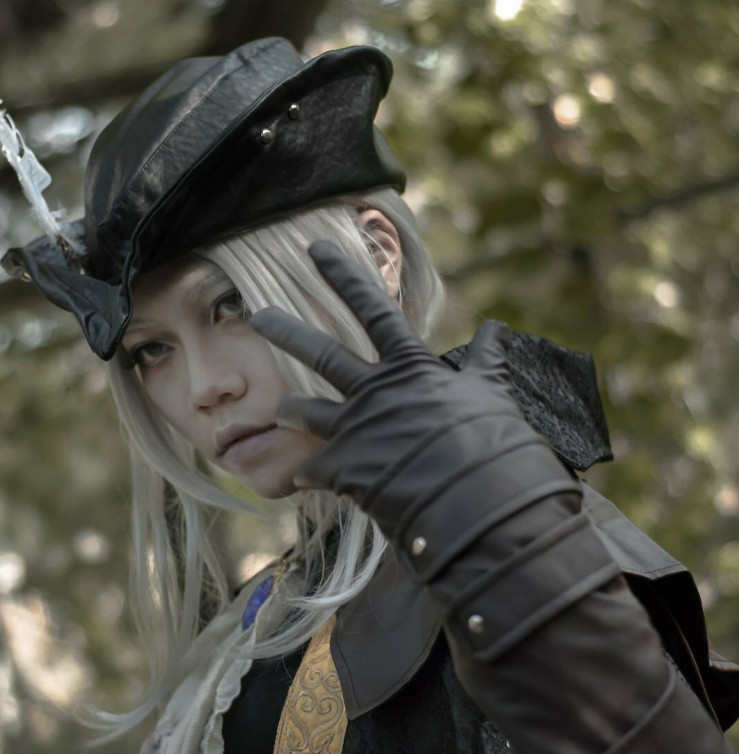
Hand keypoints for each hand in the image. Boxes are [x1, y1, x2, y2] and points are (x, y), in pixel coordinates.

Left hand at [251, 242, 574, 559]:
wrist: (481, 502)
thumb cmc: (496, 446)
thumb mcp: (492, 393)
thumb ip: (485, 359)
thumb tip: (497, 327)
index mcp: (410, 367)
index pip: (373, 310)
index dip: (343, 278)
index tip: (315, 251)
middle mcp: (376, 390)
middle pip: (320, 352)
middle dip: (286, 330)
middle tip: (257, 315)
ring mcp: (356, 429)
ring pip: (306, 411)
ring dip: (291, 409)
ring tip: (277, 409)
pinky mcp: (344, 470)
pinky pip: (311, 468)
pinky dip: (307, 473)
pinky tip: (301, 479)